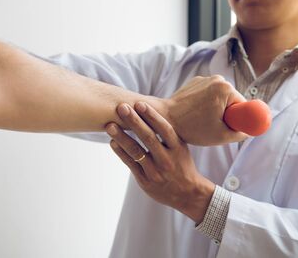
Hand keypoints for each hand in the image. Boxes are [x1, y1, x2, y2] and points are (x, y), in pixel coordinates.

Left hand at [106, 102, 214, 223]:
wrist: (188, 194)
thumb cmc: (181, 164)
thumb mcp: (181, 148)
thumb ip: (167, 134)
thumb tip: (148, 111)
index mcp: (178, 148)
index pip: (165, 129)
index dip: (152, 116)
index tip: (139, 103)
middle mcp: (167, 160)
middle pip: (148, 138)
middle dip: (134, 121)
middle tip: (121, 107)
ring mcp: (156, 172)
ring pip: (136, 151)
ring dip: (122, 137)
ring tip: (110, 125)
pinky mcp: (145, 181)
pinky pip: (131, 164)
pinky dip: (121, 152)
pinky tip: (113, 142)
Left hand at [157, 75, 248, 145]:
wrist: (163, 118)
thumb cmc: (191, 128)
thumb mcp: (221, 136)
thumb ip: (241, 133)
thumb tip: (250, 130)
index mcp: (226, 88)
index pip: (243, 105)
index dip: (239, 118)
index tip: (229, 127)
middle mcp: (216, 79)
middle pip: (232, 101)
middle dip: (226, 115)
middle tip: (212, 127)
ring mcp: (204, 79)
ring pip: (219, 99)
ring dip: (215, 110)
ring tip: (201, 121)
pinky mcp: (194, 83)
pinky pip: (207, 96)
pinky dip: (204, 105)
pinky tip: (193, 114)